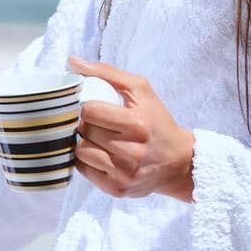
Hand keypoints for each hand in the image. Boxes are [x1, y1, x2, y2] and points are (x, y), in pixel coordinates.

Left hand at [67, 56, 195, 202]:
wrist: (179, 162)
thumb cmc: (156, 121)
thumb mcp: (140, 90)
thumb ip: (106, 73)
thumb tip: (72, 62)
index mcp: (137, 123)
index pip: (90, 111)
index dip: (88, 107)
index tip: (95, 108)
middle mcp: (132, 151)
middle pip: (85, 131)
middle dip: (86, 125)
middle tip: (96, 124)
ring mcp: (124, 173)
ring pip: (81, 152)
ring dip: (85, 143)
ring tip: (98, 139)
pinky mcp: (117, 189)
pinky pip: (84, 171)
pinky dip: (87, 161)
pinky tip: (100, 154)